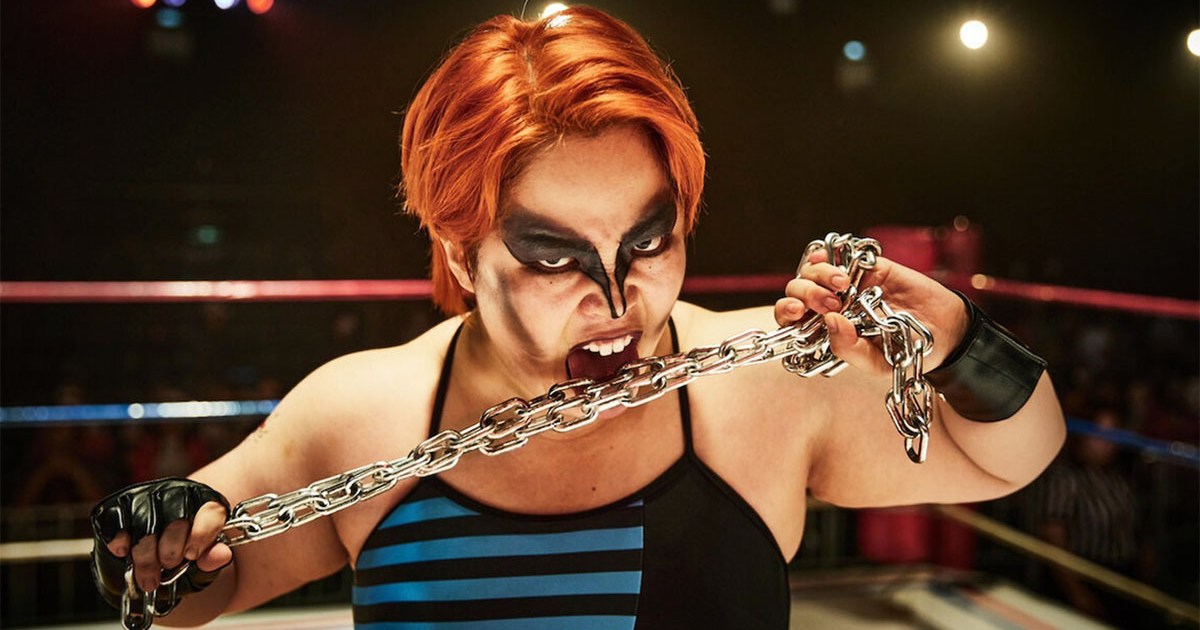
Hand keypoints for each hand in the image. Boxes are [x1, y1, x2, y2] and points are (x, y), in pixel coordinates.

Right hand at [90, 478, 231, 608]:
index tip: (192, 556)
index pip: (211, 510)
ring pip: (146, 526)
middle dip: (170, 553)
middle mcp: (177, 491)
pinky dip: (120, 544)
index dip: (202, 535)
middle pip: (177, 519)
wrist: (142, 557)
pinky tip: (125, 554)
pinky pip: (117, 524)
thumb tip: (223, 554)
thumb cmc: (178, 557)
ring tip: (148, 580)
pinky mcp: (118, 503)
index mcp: (206, 501)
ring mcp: (146, 494)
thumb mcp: (200, 562)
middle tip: (167, 570)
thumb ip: (212, 559)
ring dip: (146, 559)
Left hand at [774, 247, 969, 374]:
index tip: (799, 312)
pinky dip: (830, 255)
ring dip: (819, 275)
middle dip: (805, 293)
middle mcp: (831, 308)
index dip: (786, 313)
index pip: (791, 321)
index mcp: (826, 333)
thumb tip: (829, 320)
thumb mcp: (877, 362)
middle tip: (831, 302)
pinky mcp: (866, 267)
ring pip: (810, 272)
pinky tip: (839, 265)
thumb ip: (848, 348)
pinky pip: (838, 255)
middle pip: (795, 293)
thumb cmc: (908, 352)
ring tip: (844, 285)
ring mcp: (847, 286)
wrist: (946, 331)